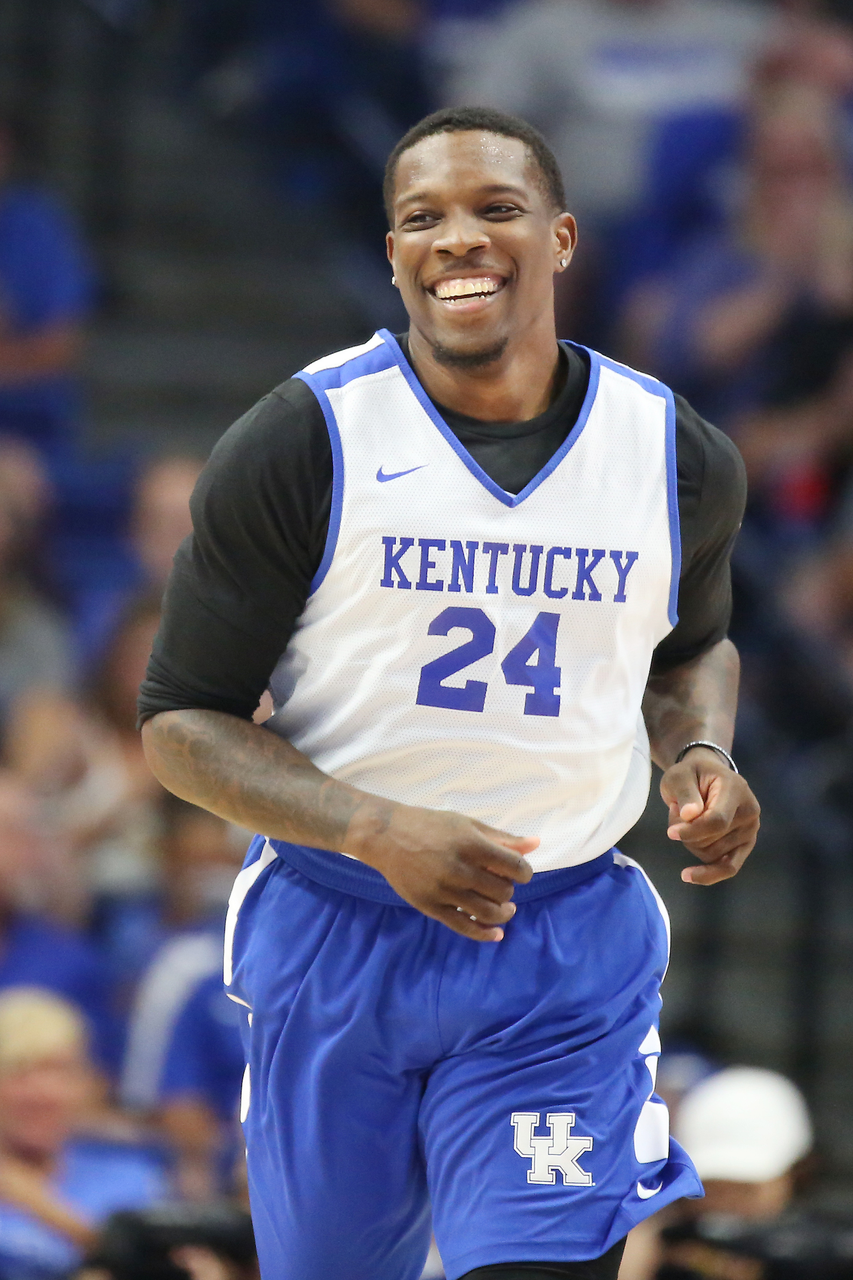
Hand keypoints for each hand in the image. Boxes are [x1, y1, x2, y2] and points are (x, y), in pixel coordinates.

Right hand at [346, 802, 536, 940]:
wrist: (387, 836)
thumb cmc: (430, 825)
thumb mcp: (468, 824)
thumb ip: (502, 837)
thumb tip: (536, 843)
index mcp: (472, 844)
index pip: (515, 867)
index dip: (524, 872)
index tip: (519, 872)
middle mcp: (459, 869)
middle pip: (503, 891)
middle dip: (509, 890)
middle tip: (501, 884)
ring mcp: (444, 890)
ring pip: (487, 913)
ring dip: (503, 913)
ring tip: (504, 908)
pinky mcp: (431, 906)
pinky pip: (464, 927)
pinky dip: (484, 934)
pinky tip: (496, 933)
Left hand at [661, 748, 759, 884]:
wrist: (707, 776)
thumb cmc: (692, 774)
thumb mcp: (680, 775)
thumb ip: (685, 793)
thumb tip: (690, 815)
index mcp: (736, 790)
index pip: (717, 821)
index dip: (692, 831)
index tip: (671, 833)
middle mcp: (749, 812)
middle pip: (712, 841)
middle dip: (687, 832)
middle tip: (678, 811)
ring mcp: (750, 830)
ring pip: (712, 854)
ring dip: (691, 842)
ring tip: (687, 819)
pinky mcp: (745, 845)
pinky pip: (729, 867)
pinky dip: (709, 874)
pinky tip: (689, 875)